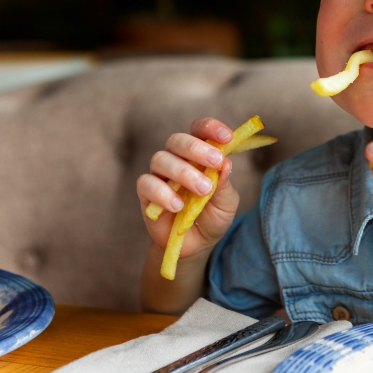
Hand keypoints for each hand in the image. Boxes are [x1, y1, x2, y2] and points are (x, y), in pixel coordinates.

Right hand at [137, 117, 240, 257]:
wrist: (197, 245)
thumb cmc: (213, 216)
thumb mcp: (226, 202)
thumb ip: (224, 183)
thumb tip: (226, 163)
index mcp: (199, 154)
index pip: (199, 130)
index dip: (210, 128)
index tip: (226, 136)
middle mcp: (177, 159)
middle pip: (177, 140)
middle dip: (197, 148)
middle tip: (216, 162)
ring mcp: (160, 175)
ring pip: (161, 159)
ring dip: (184, 172)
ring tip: (203, 190)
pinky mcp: (146, 194)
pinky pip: (147, 184)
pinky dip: (163, 192)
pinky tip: (178, 205)